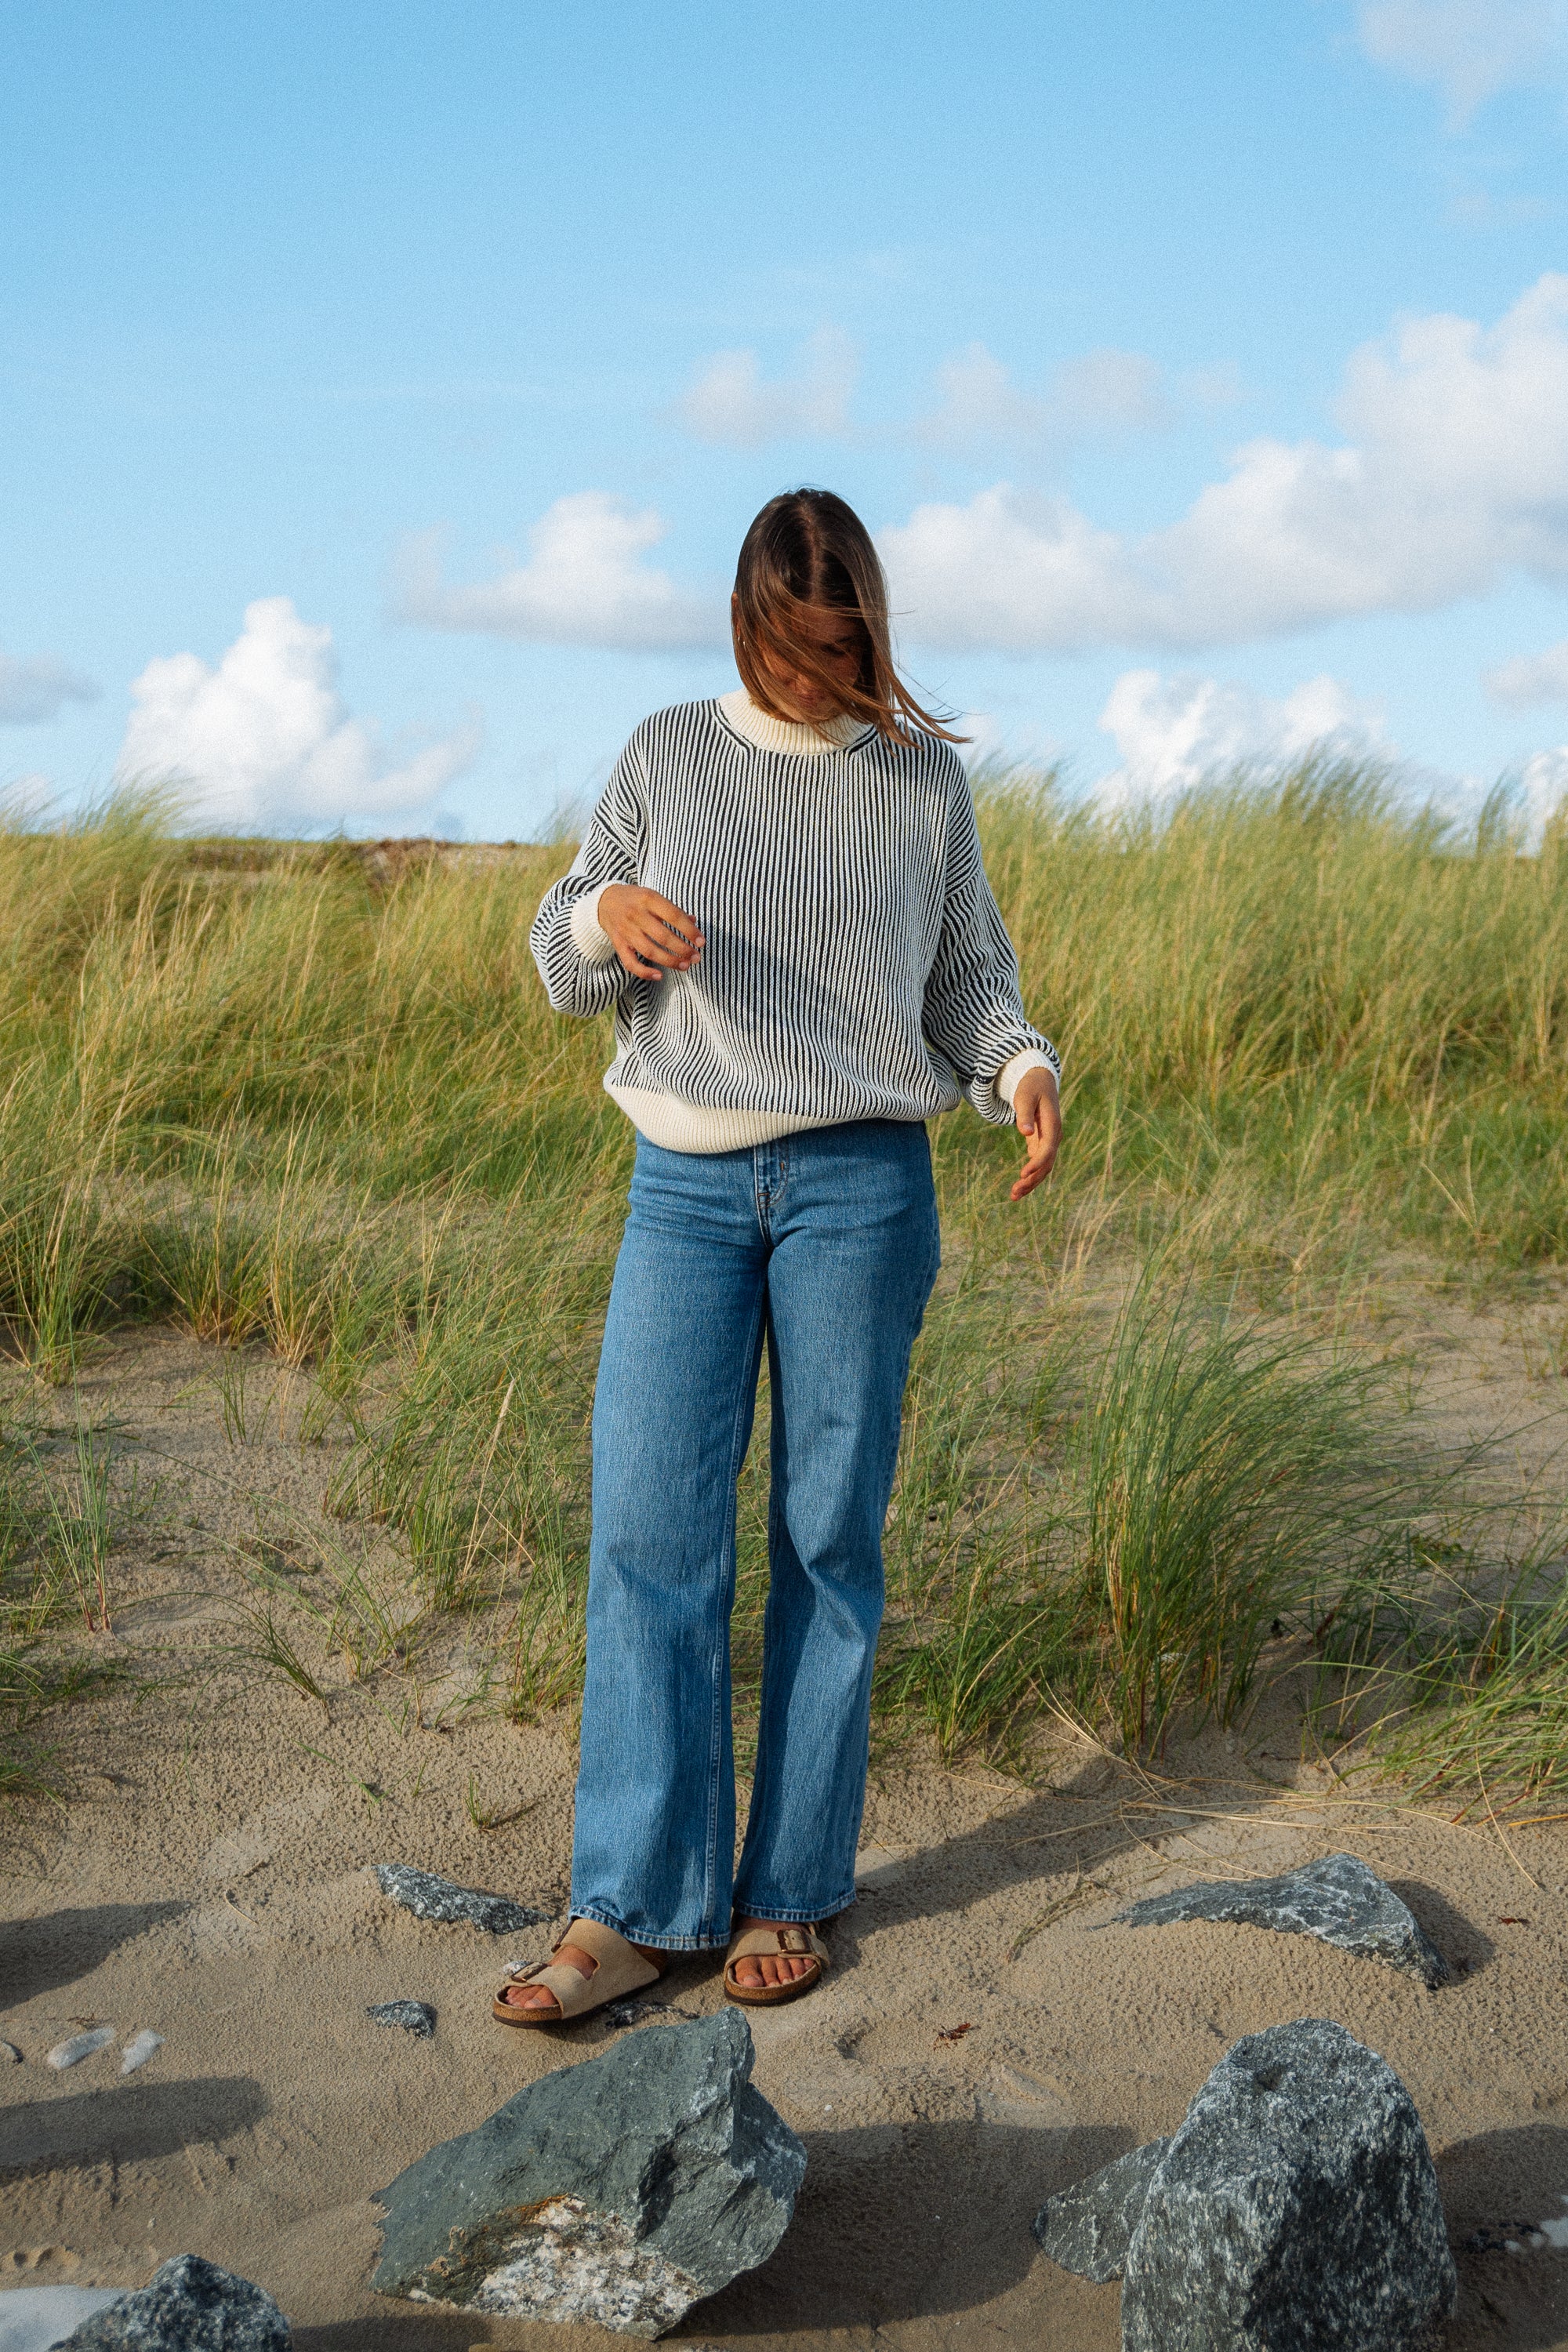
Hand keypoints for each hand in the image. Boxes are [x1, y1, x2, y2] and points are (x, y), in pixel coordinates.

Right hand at [597, 885, 703, 980]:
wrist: (605, 901)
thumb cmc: (636, 899)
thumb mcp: (654, 897)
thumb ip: (673, 910)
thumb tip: (694, 921)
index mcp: (648, 899)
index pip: (673, 916)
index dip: (689, 930)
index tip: (701, 942)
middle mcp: (636, 914)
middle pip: (663, 937)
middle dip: (682, 949)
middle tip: (696, 957)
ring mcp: (626, 930)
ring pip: (650, 951)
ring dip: (669, 961)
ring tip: (685, 966)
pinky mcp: (618, 944)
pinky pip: (631, 963)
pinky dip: (645, 972)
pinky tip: (659, 976)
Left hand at [1009, 1067, 1060, 1200]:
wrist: (1039, 1080)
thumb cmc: (1031, 1086)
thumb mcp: (1025, 1096)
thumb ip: (1025, 1114)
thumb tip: (1025, 1132)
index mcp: (1053, 1125)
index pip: (1047, 1149)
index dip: (1036, 1164)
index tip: (1021, 1175)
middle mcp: (1054, 1136)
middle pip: (1047, 1164)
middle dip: (1032, 1180)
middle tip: (1014, 1193)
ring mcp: (1049, 1141)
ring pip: (1044, 1167)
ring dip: (1031, 1182)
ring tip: (1013, 1196)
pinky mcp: (1042, 1143)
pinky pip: (1038, 1163)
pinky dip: (1030, 1175)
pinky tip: (1018, 1187)